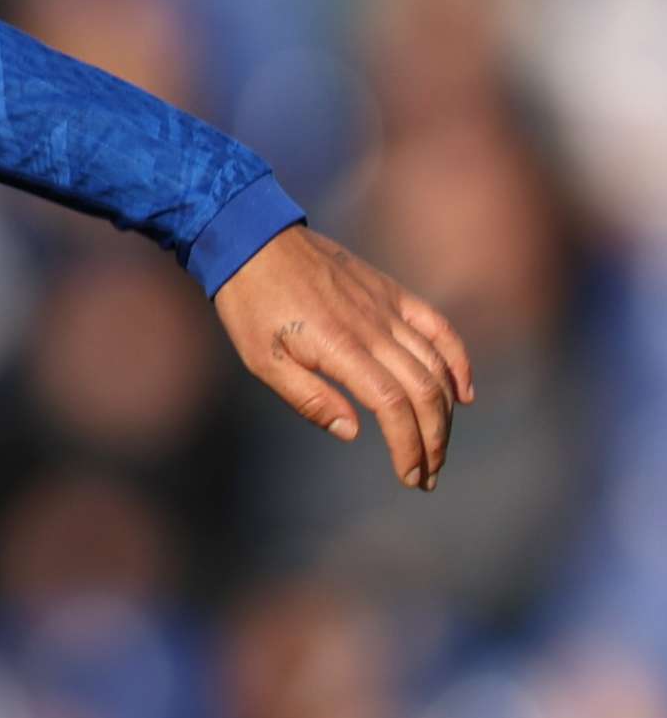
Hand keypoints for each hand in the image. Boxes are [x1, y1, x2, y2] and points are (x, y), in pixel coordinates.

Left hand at [213, 225, 475, 489]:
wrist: (254, 241)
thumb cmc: (251, 304)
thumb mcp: (262, 360)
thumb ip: (309, 399)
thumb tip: (354, 433)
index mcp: (341, 348)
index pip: (393, 406)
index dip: (408, 445)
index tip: (410, 476)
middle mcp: (375, 329)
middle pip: (424, 392)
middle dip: (434, 440)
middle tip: (428, 476)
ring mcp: (388, 308)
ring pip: (437, 365)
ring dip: (446, 412)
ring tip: (440, 447)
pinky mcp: (392, 293)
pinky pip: (438, 328)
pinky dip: (459, 360)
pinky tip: (465, 393)